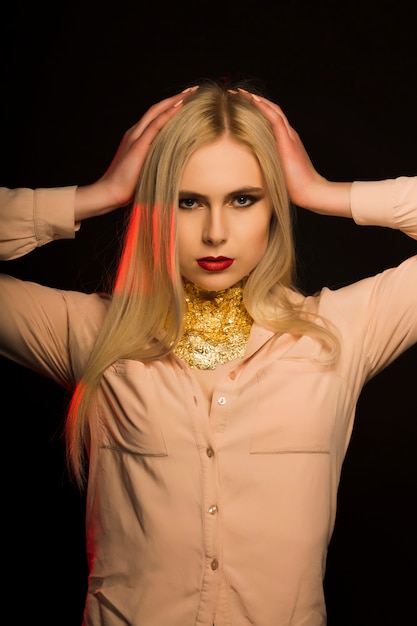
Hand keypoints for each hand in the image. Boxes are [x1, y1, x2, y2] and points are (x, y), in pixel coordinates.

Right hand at [75, 88, 196, 220]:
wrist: (111, 192)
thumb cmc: (129, 186)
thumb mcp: (146, 169)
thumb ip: (156, 161)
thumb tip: (173, 165)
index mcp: (137, 138)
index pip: (156, 117)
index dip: (171, 107)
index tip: (187, 101)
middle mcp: (136, 132)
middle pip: (158, 109)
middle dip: (176, 98)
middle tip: (193, 90)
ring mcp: (136, 136)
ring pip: (157, 112)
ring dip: (175, 101)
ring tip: (190, 93)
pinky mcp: (138, 144)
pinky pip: (155, 125)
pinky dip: (168, 114)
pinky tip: (180, 107)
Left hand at [244, 91, 350, 216]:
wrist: (310, 191)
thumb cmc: (293, 186)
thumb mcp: (275, 170)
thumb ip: (266, 163)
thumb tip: (248, 167)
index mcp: (284, 140)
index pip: (269, 119)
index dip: (254, 110)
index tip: (237, 104)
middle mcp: (288, 133)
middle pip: (270, 110)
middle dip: (252, 100)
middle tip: (235, 94)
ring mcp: (289, 135)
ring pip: (273, 110)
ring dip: (255, 100)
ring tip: (239, 93)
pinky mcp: (288, 140)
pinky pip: (276, 119)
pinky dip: (264, 108)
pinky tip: (253, 100)